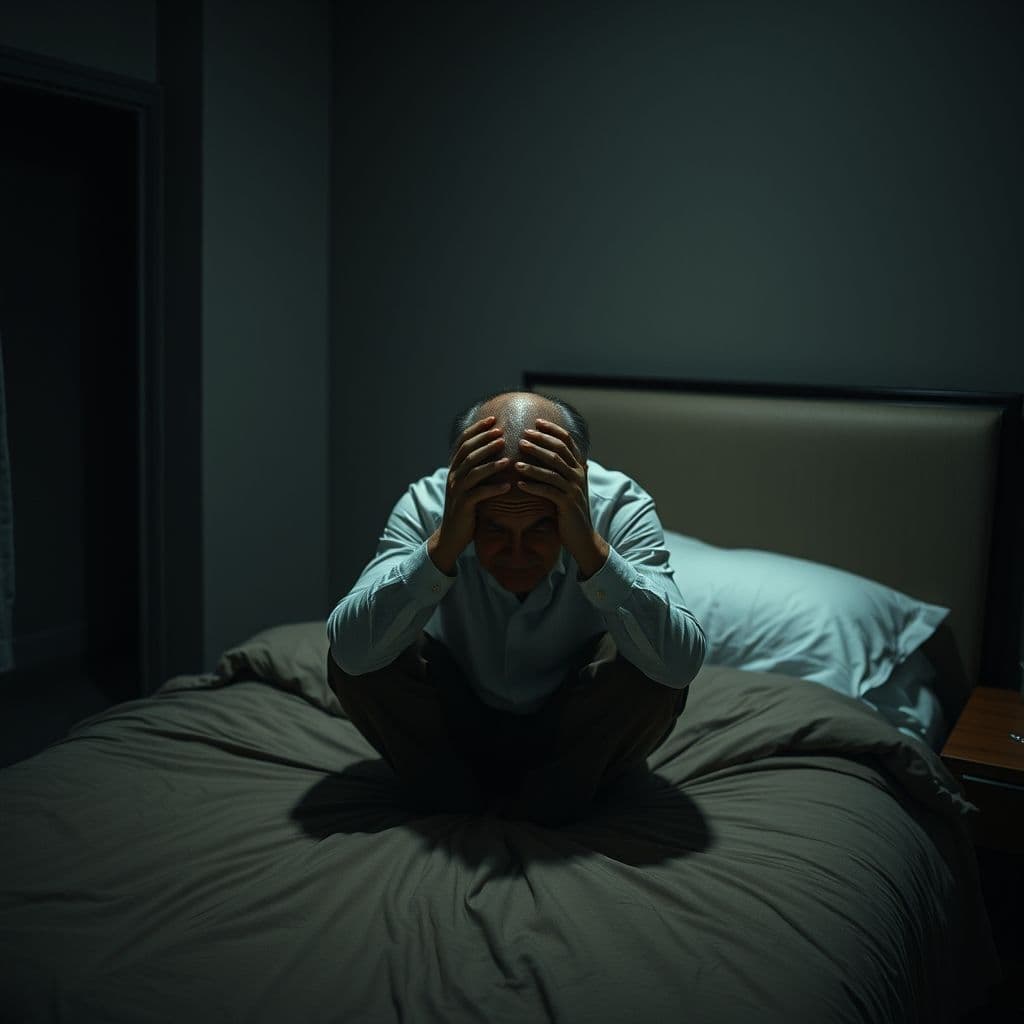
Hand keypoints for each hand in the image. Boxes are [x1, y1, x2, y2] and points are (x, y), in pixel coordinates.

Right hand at [430, 415, 510, 573]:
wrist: (452, 535)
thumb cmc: (467, 508)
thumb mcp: (469, 485)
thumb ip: (477, 468)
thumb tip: (494, 449)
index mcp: (455, 469)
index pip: (464, 442)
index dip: (477, 430)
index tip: (493, 419)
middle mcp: (453, 477)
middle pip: (468, 453)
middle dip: (485, 441)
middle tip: (502, 432)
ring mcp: (457, 491)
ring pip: (473, 472)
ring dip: (491, 463)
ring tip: (508, 457)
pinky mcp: (463, 506)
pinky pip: (479, 495)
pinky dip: (494, 489)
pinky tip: (508, 486)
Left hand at [514, 418, 608, 577]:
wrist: (583, 537)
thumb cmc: (571, 511)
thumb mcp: (571, 487)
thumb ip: (569, 471)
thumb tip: (569, 455)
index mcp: (579, 468)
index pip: (568, 441)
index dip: (553, 430)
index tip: (536, 421)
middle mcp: (579, 475)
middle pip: (559, 451)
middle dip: (540, 442)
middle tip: (522, 436)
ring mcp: (574, 489)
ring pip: (553, 469)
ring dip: (533, 463)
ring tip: (516, 460)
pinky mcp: (567, 504)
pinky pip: (548, 491)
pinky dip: (533, 486)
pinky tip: (519, 484)